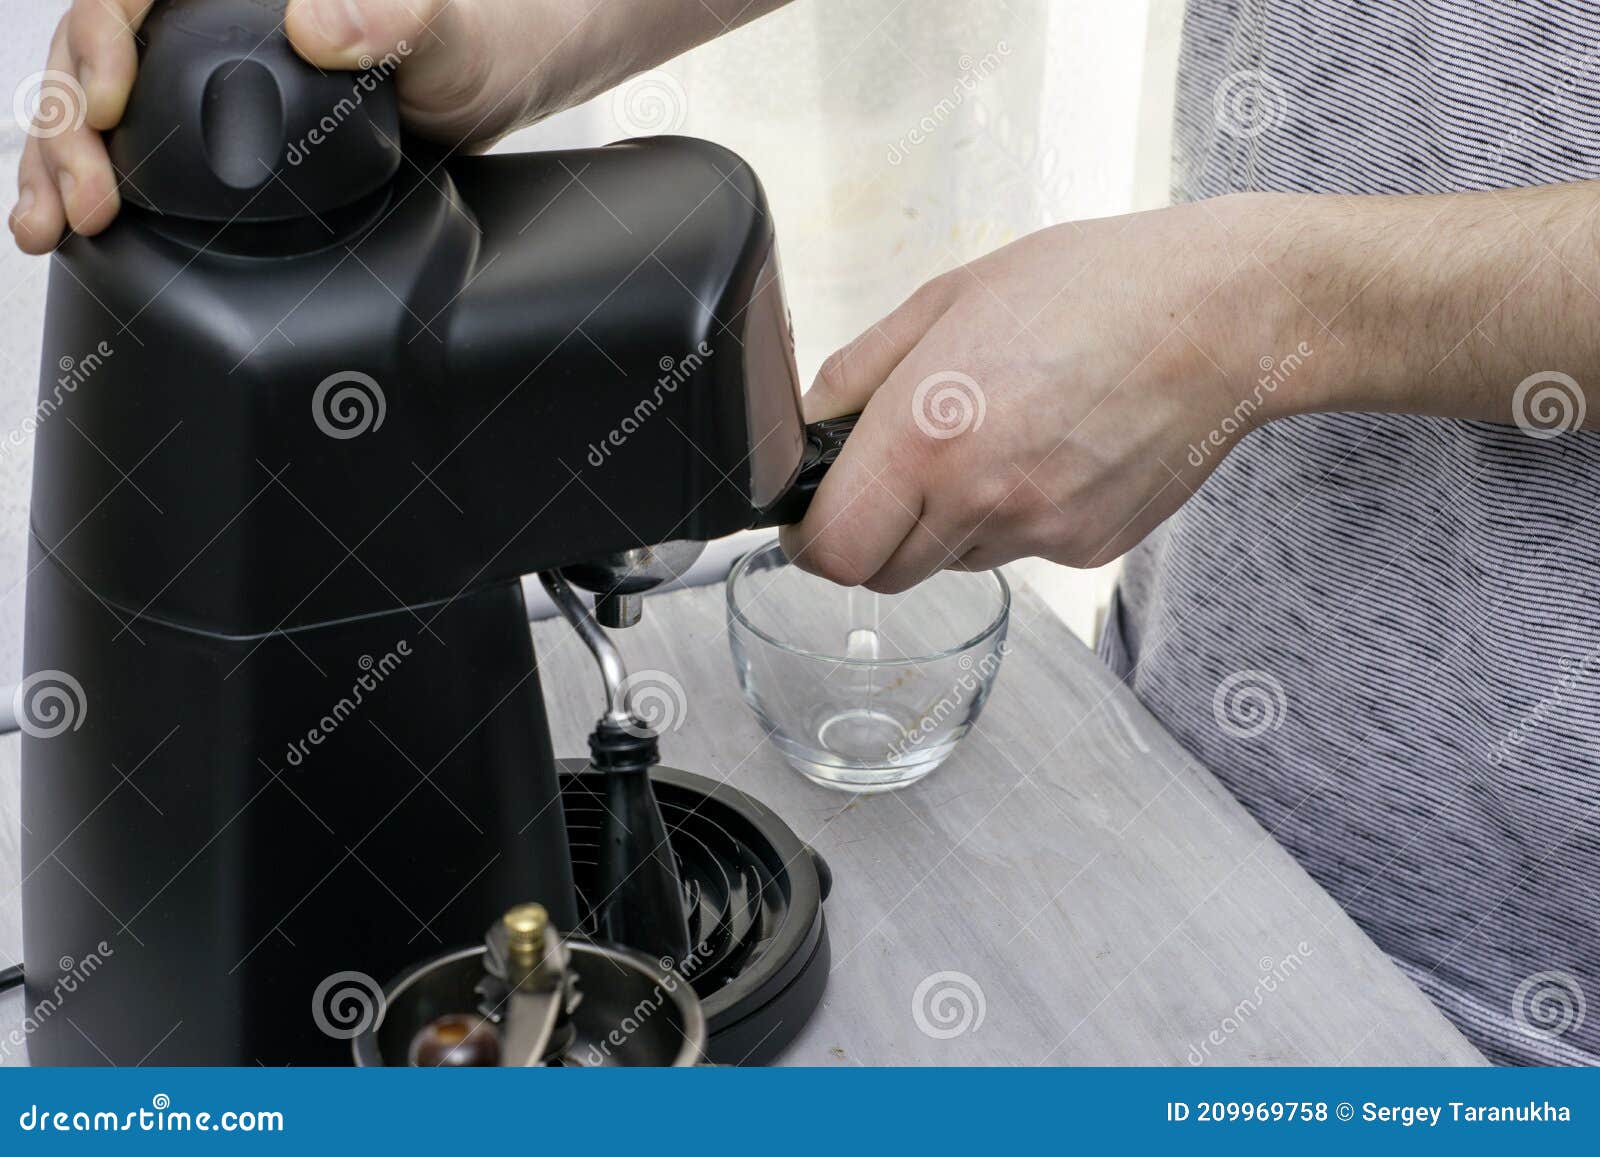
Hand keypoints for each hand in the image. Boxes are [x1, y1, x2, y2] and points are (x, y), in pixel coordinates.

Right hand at [10, 0, 750, 252]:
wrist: (502, 85)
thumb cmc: (477, 35)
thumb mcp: (444, 23)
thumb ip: (391, 14)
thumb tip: (311, 22)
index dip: (94, 45)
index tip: (101, 109)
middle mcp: (208, 22)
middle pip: (95, 58)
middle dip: (62, 129)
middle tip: (79, 202)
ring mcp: (210, 82)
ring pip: (103, 114)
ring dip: (60, 169)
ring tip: (50, 229)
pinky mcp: (227, 140)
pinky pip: (148, 159)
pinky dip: (110, 196)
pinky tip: (84, 239)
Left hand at [779, 194, 1320, 592]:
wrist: (1222, 317)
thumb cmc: (1094, 288)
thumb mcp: (948, 299)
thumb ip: (858, 373)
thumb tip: (809, 426)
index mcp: (926, 435)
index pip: (830, 552)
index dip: (813, 535)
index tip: (819, 508)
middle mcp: (981, 499)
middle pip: (882, 574)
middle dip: (874, 533)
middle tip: (900, 470)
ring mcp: (1040, 534)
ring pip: (951, 563)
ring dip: (946, 522)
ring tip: (996, 438)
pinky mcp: (1088, 549)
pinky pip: (1017, 553)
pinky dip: (1013, 518)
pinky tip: (1047, 451)